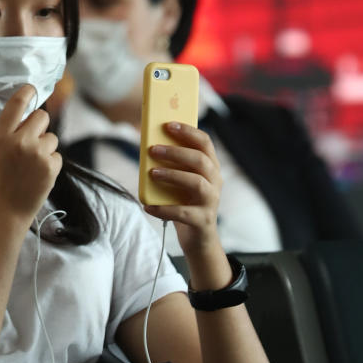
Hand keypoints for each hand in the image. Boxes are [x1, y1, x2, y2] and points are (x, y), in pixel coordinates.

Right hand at [0, 85, 61, 224]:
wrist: (5, 214)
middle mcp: (20, 141)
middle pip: (42, 116)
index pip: (16, 104)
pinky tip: (37, 175)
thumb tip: (29, 119)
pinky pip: (57, 155)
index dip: (27, 92)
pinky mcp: (52, 167)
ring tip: (31, 165)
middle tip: (32, 140)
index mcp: (0, 137)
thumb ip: (8, 134)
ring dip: (45, 147)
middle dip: (40, 125)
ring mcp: (38, 154)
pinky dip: (50, 163)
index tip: (32, 88)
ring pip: (52, 137)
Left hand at [143, 122, 222, 256]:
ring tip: (152, 173)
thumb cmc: (185, 202)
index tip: (168, 125)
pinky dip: (163, 209)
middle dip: (176, 152)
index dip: (188, 132)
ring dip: (172, 175)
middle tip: (153, 149)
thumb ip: (172, 165)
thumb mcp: (181, 181)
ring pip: (196, 183)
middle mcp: (215, 181)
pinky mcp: (203, 220)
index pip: (205, 143)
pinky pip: (183, 212)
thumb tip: (148, 146)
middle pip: (200, 160)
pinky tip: (148, 206)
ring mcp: (211, 201)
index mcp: (210, 167)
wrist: (198, 238)